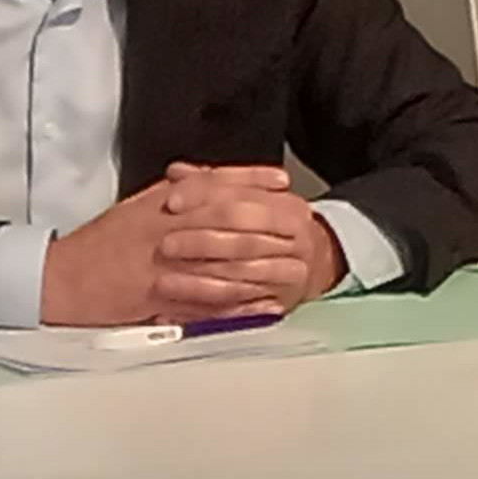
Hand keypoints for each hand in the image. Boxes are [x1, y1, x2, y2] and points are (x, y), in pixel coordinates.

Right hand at [36, 164, 334, 323]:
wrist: (59, 279)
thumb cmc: (97, 245)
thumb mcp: (135, 209)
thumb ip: (170, 194)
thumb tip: (197, 179)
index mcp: (160, 203)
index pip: (214, 183)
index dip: (252, 181)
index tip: (283, 182)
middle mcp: (165, 226)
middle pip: (228, 216)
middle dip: (269, 219)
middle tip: (304, 224)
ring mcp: (163, 261)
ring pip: (222, 257)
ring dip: (263, 262)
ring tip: (297, 268)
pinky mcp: (158, 293)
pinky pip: (207, 298)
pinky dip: (239, 302)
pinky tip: (265, 305)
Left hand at [149, 162, 344, 314]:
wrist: (313, 262)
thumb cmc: (272, 228)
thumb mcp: (251, 199)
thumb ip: (214, 184)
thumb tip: (177, 172)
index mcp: (289, 208)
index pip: (241, 197)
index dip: (203, 197)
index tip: (171, 201)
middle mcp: (296, 239)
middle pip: (244, 237)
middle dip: (201, 242)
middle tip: (166, 244)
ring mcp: (291, 272)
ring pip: (240, 274)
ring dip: (198, 280)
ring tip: (164, 281)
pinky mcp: (281, 302)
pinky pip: (238, 305)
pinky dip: (207, 306)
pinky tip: (181, 305)